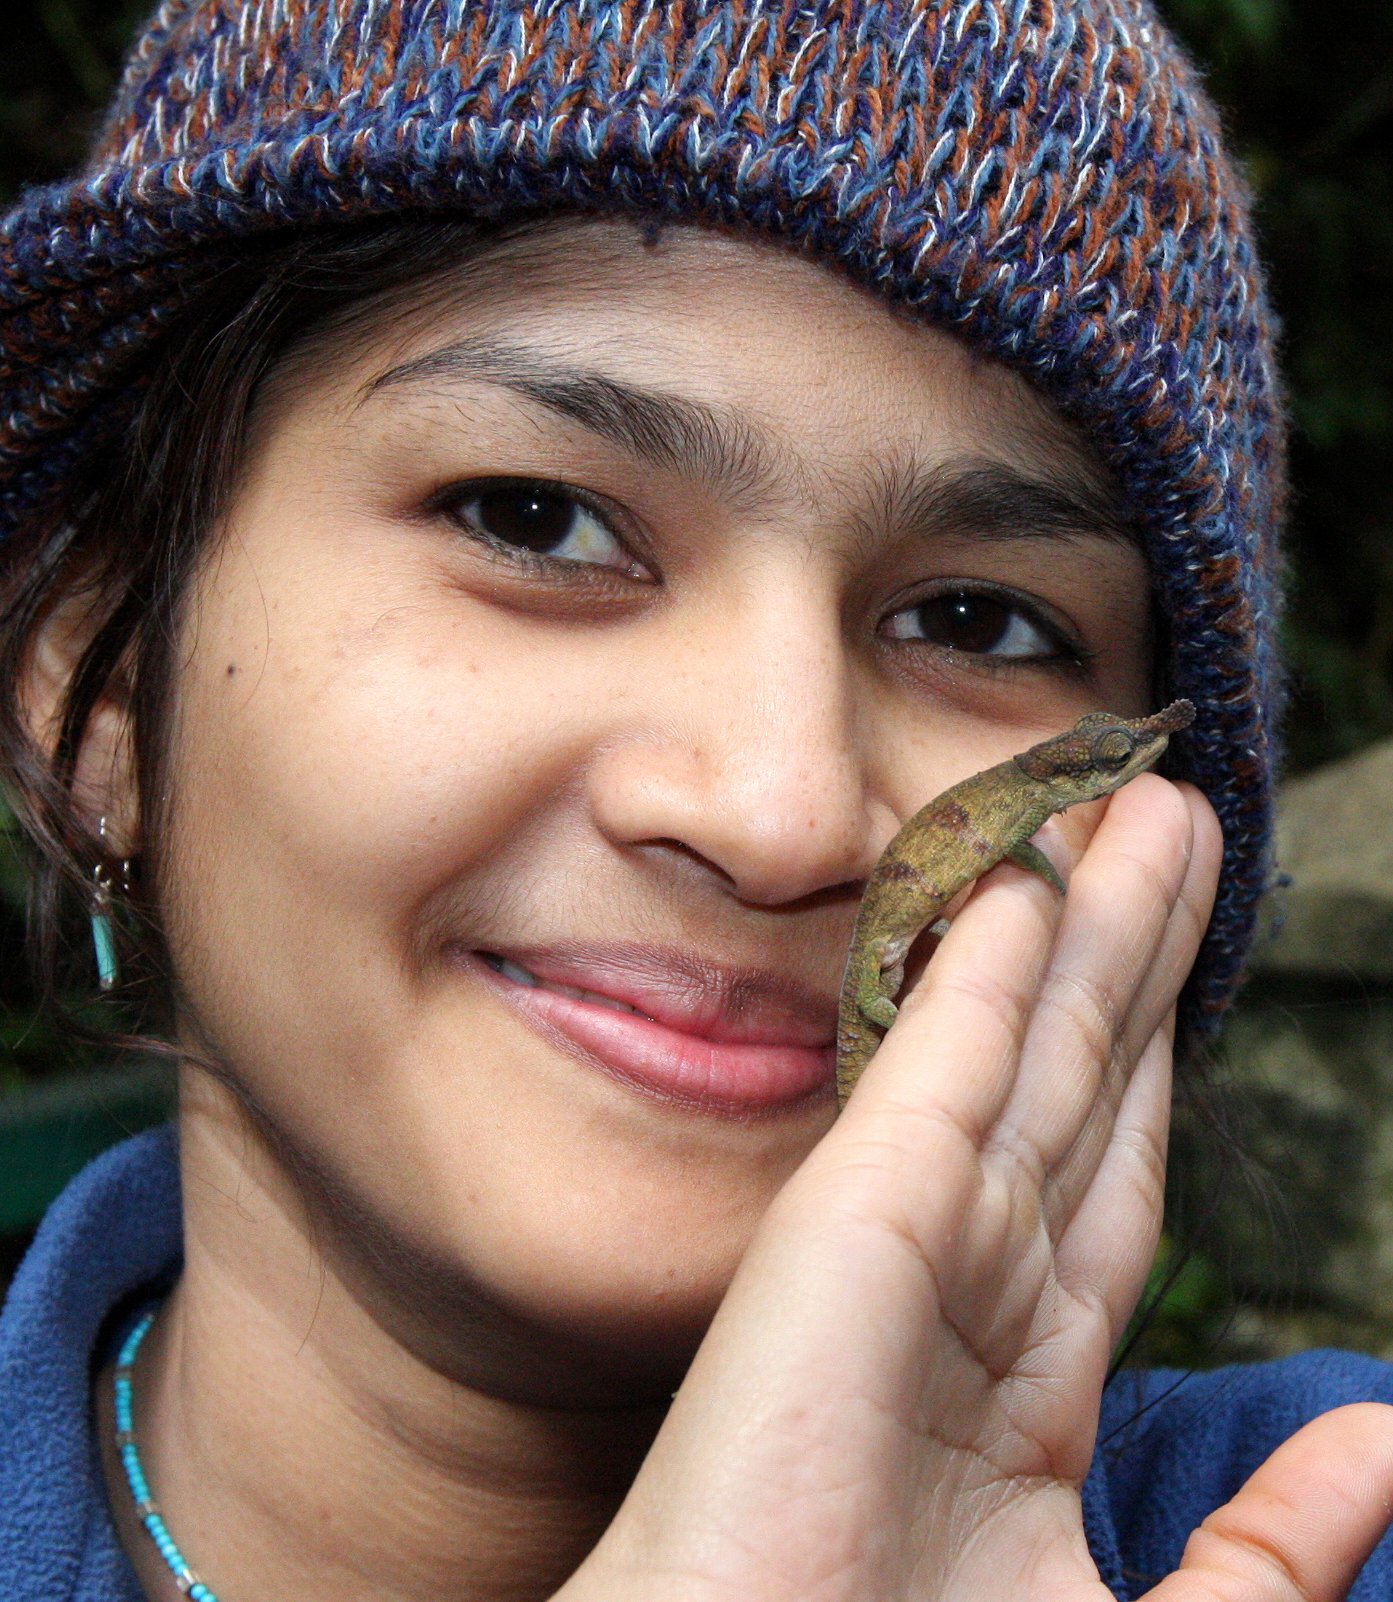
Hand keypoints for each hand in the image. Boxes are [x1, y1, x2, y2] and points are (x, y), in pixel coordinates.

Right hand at [558, 776, 1392, 1601]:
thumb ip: (1273, 1539)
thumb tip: (1387, 1435)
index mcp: (1032, 1374)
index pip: (1118, 1166)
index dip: (1162, 1051)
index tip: (1192, 952)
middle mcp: (977, 1281)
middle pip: (1085, 1075)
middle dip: (1137, 948)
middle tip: (1178, 819)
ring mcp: (913, 1238)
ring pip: (1032, 1045)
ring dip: (1087, 921)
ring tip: (1138, 810)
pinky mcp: (854, 1215)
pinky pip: (941, 1066)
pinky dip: (986, 967)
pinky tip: (1026, 880)